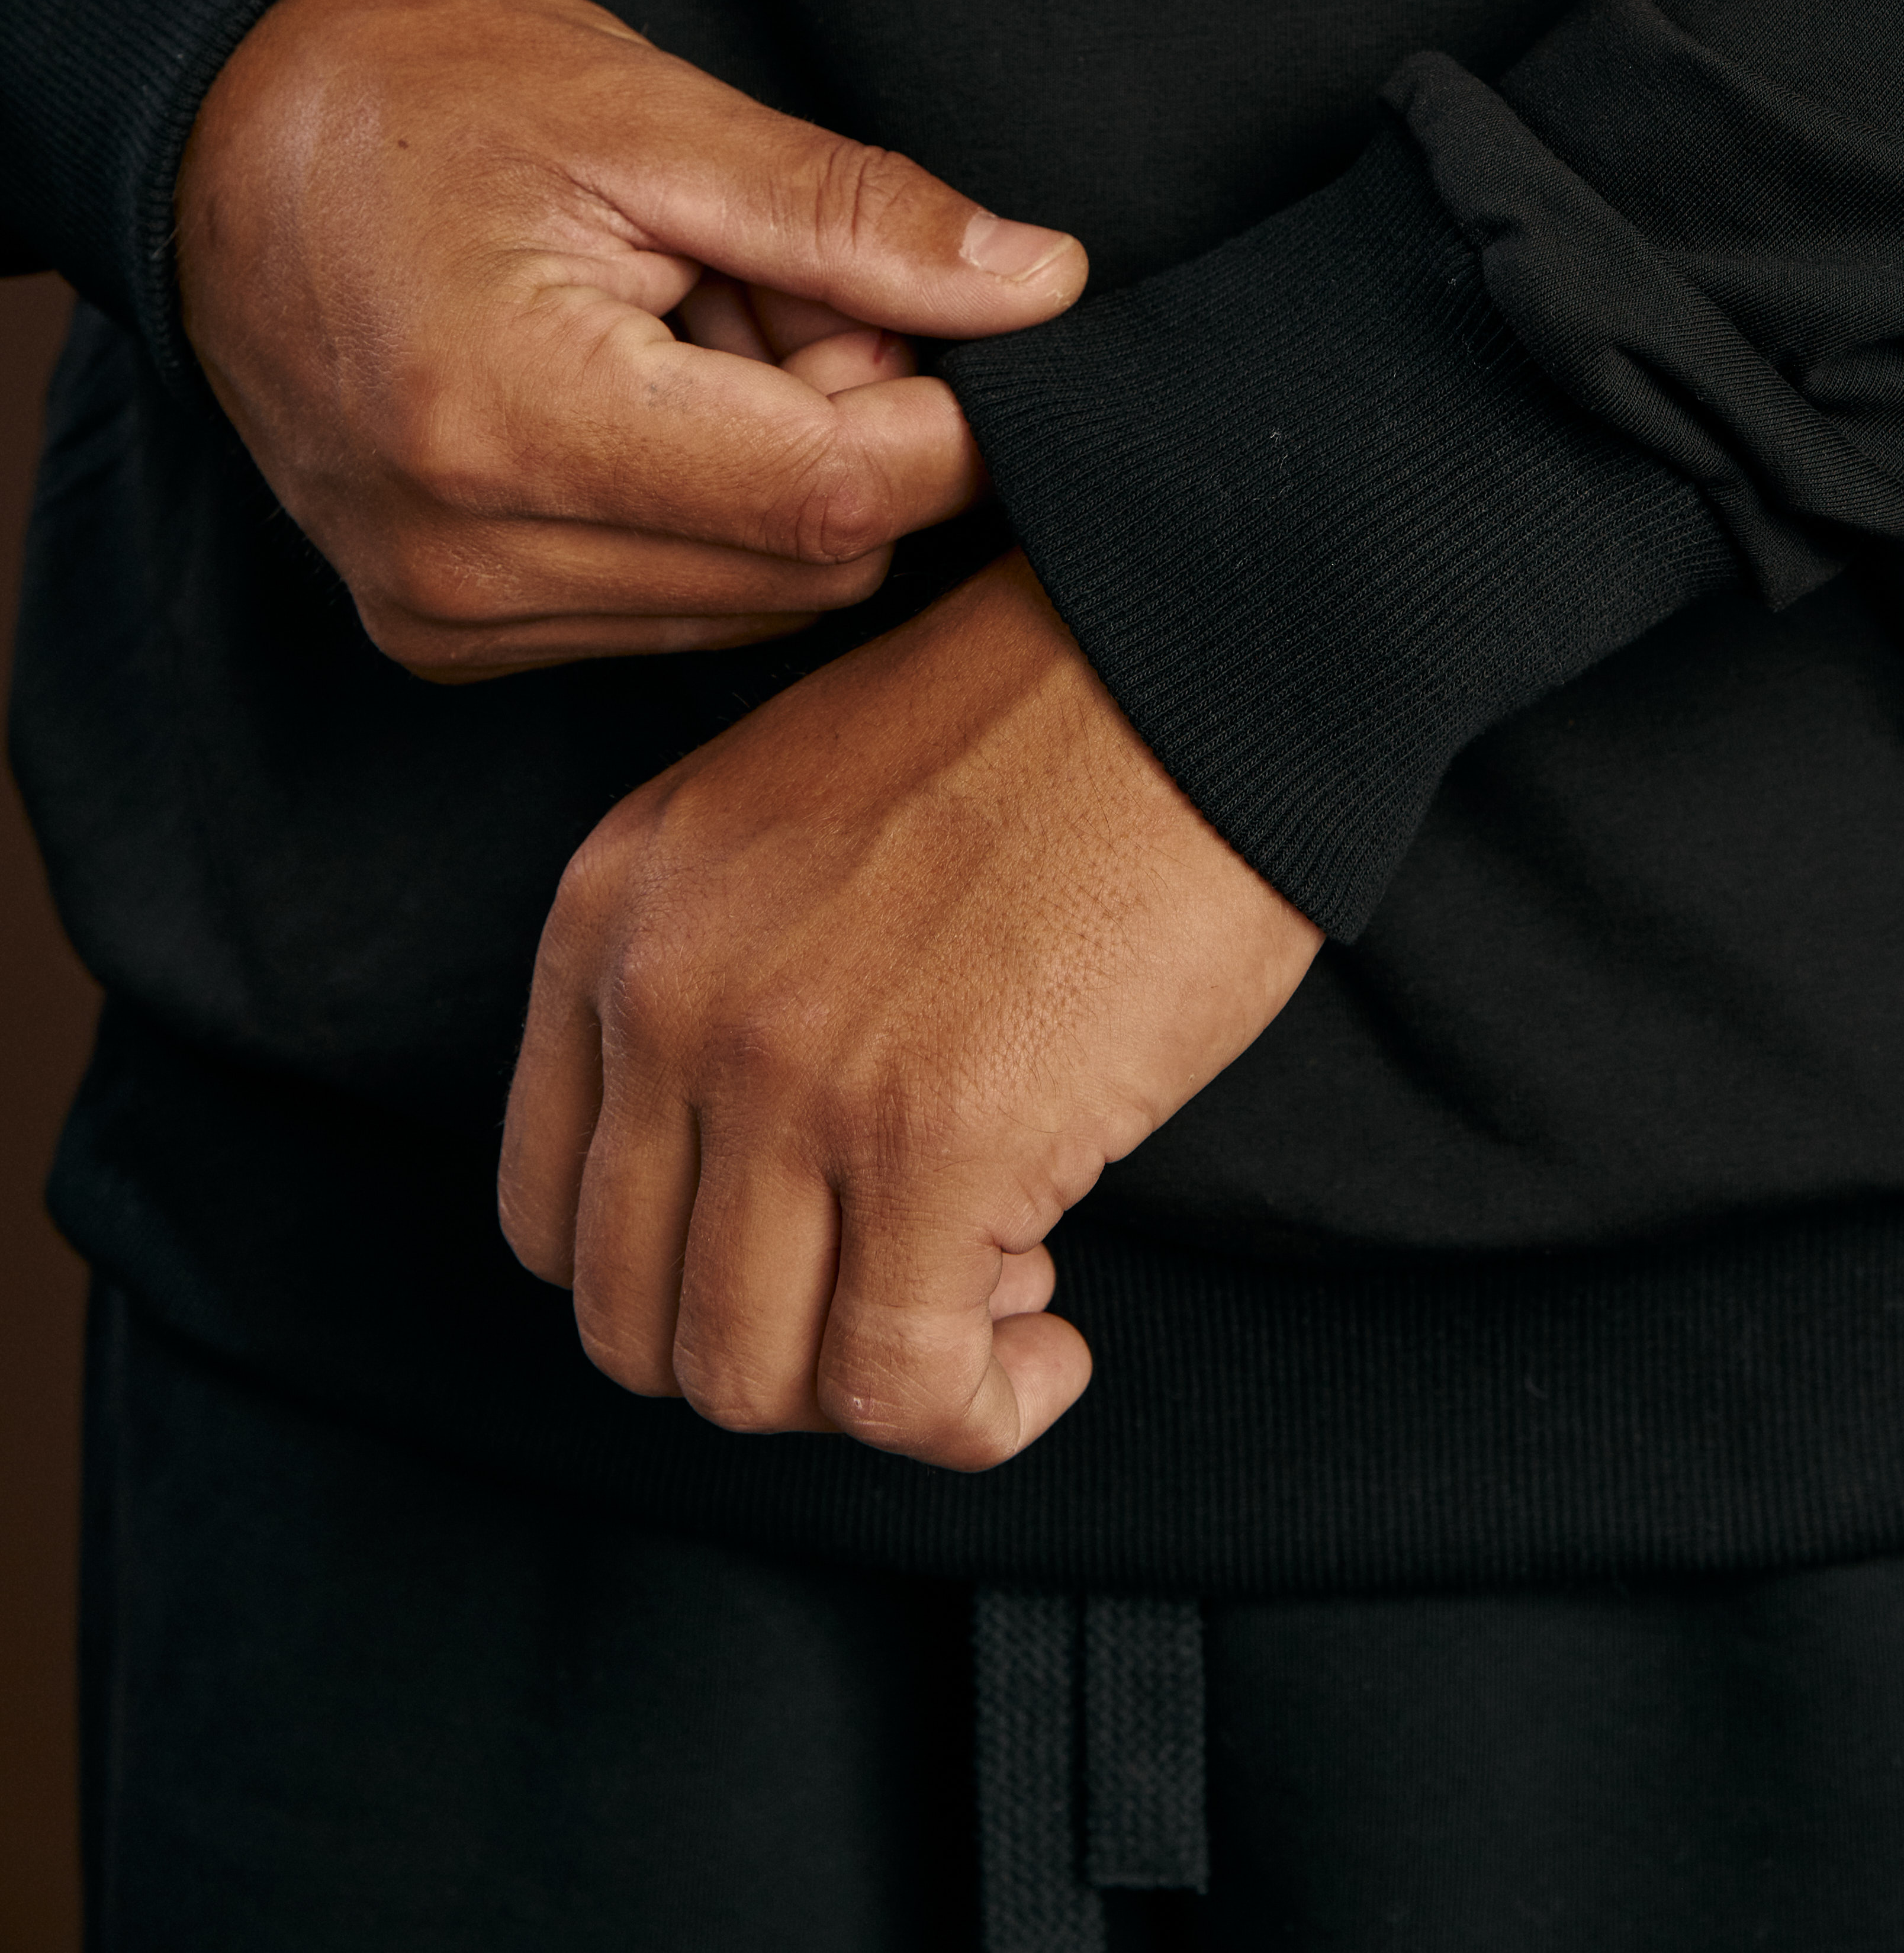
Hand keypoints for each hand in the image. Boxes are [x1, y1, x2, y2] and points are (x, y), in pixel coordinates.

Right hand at [175, 0, 1084, 674]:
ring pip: (755, 597)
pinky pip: (669, 605)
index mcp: (513, 420)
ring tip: (692, 325)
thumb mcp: (651, 116)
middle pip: (808, 558)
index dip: (950, 418)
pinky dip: (702, 506)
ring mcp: (448, 614)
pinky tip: (640, 390)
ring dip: (776, 468)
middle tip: (785, 285)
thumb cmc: (426, 104)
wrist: (222, 147)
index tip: (961, 319)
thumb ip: (852, 216)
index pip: (833, 493)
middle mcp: (468, 558)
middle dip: (854, 424)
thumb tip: (1042, 284)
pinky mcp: (448, 633)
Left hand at [497, 554, 1322, 1465]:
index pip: (550, 1222)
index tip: (816, 1245)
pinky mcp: (936, 1141)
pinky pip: (905, 1392)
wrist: (1192, 652)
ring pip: (755, 1383)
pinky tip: (1053, 1338)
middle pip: (641, 1327)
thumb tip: (761, 1206)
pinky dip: (980, 1412)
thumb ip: (725, 986)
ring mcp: (790, 1076)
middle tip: (921, 1283)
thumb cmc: (1036, 732)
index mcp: (613, 915)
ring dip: (883, 1384)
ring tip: (1001, 1290)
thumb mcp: (786, 826)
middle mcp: (666, 1002)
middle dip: (785, 1351)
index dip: (687, 1276)